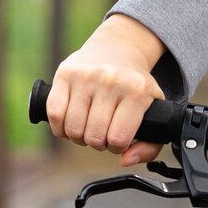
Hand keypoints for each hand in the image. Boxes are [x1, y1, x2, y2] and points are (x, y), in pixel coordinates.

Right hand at [46, 14, 169, 166]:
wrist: (118, 48)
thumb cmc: (135, 87)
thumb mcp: (153, 111)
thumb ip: (149, 145)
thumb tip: (124, 160)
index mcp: (137, 91)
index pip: (118, 139)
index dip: (116, 147)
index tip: (117, 138)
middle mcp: (112, 80)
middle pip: (94, 137)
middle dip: (97, 143)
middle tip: (101, 132)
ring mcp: (87, 75)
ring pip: (73, 129)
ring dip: (78, 137)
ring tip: (87, 127)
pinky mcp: (65, 73)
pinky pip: (54, 113)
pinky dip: (60, 127)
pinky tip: (70, 123)